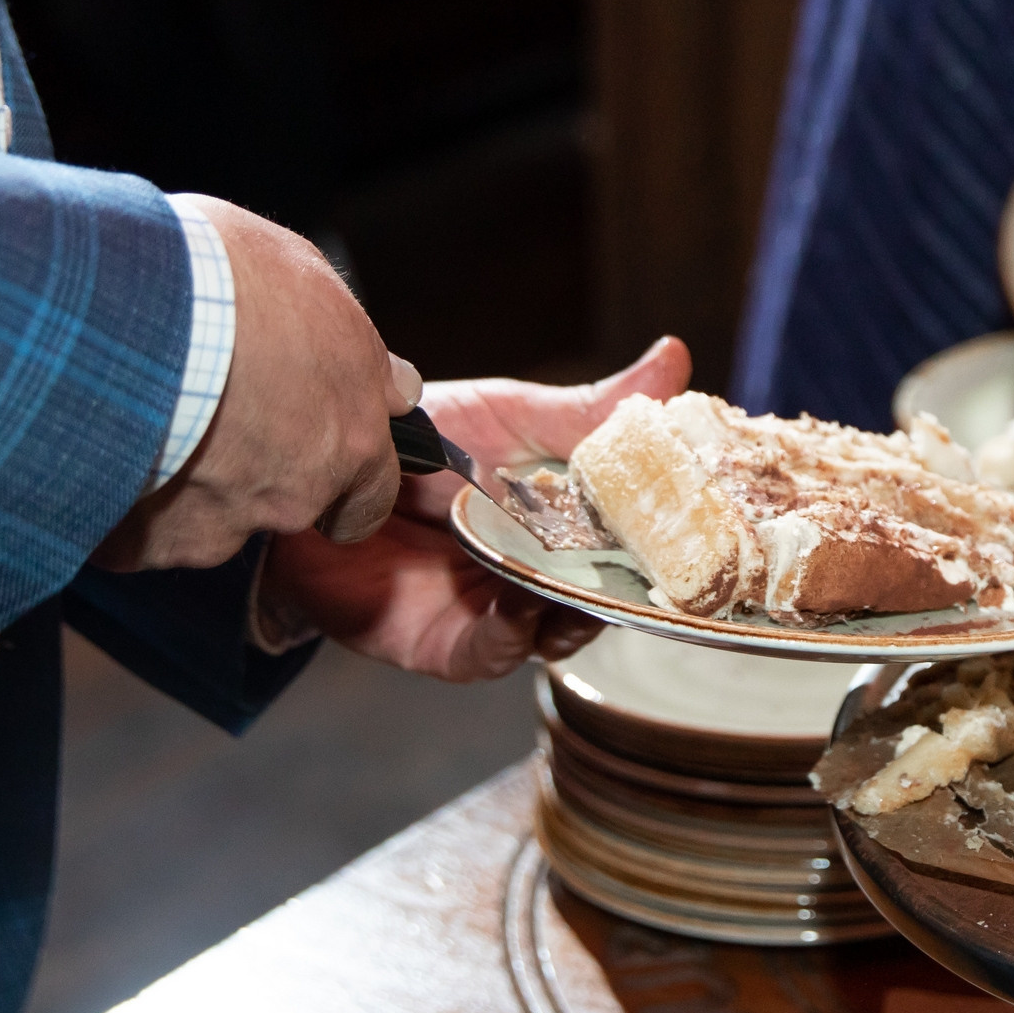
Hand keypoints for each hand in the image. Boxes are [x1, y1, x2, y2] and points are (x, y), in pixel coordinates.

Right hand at [94, 196, 415, 571]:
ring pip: (207, 524)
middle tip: (214, 418)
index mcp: (353, 440)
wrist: (130, 307)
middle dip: (255, 475)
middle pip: (285, 507)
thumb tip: (396, 383)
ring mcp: (224, 525)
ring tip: (147, 424)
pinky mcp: (150, 540)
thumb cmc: (226, 281)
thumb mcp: (316, 287)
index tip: (314, 460)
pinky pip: (134, 535)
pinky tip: (105, 454)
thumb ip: (362, 354)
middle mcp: (297, 494)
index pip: (372, 497)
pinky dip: (122, 505)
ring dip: (185, 485)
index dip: (344, 485)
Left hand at [254, 337, 693, 681]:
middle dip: (626, 591)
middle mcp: (538, 578)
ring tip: (574, 582)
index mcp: (566, 528)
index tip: (697, 528)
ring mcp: (494, 614)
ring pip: (555, 633)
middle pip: (602, 600)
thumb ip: (594, 409)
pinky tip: (517, 605)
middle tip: (650, 570)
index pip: (630, 547)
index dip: (664, 544)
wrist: (316, 472)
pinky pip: (489, 656)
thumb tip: (676, 357)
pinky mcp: (441, 644)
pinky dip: (509, 636)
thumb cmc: (417, 441)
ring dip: (569, 613)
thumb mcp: (514, 414)